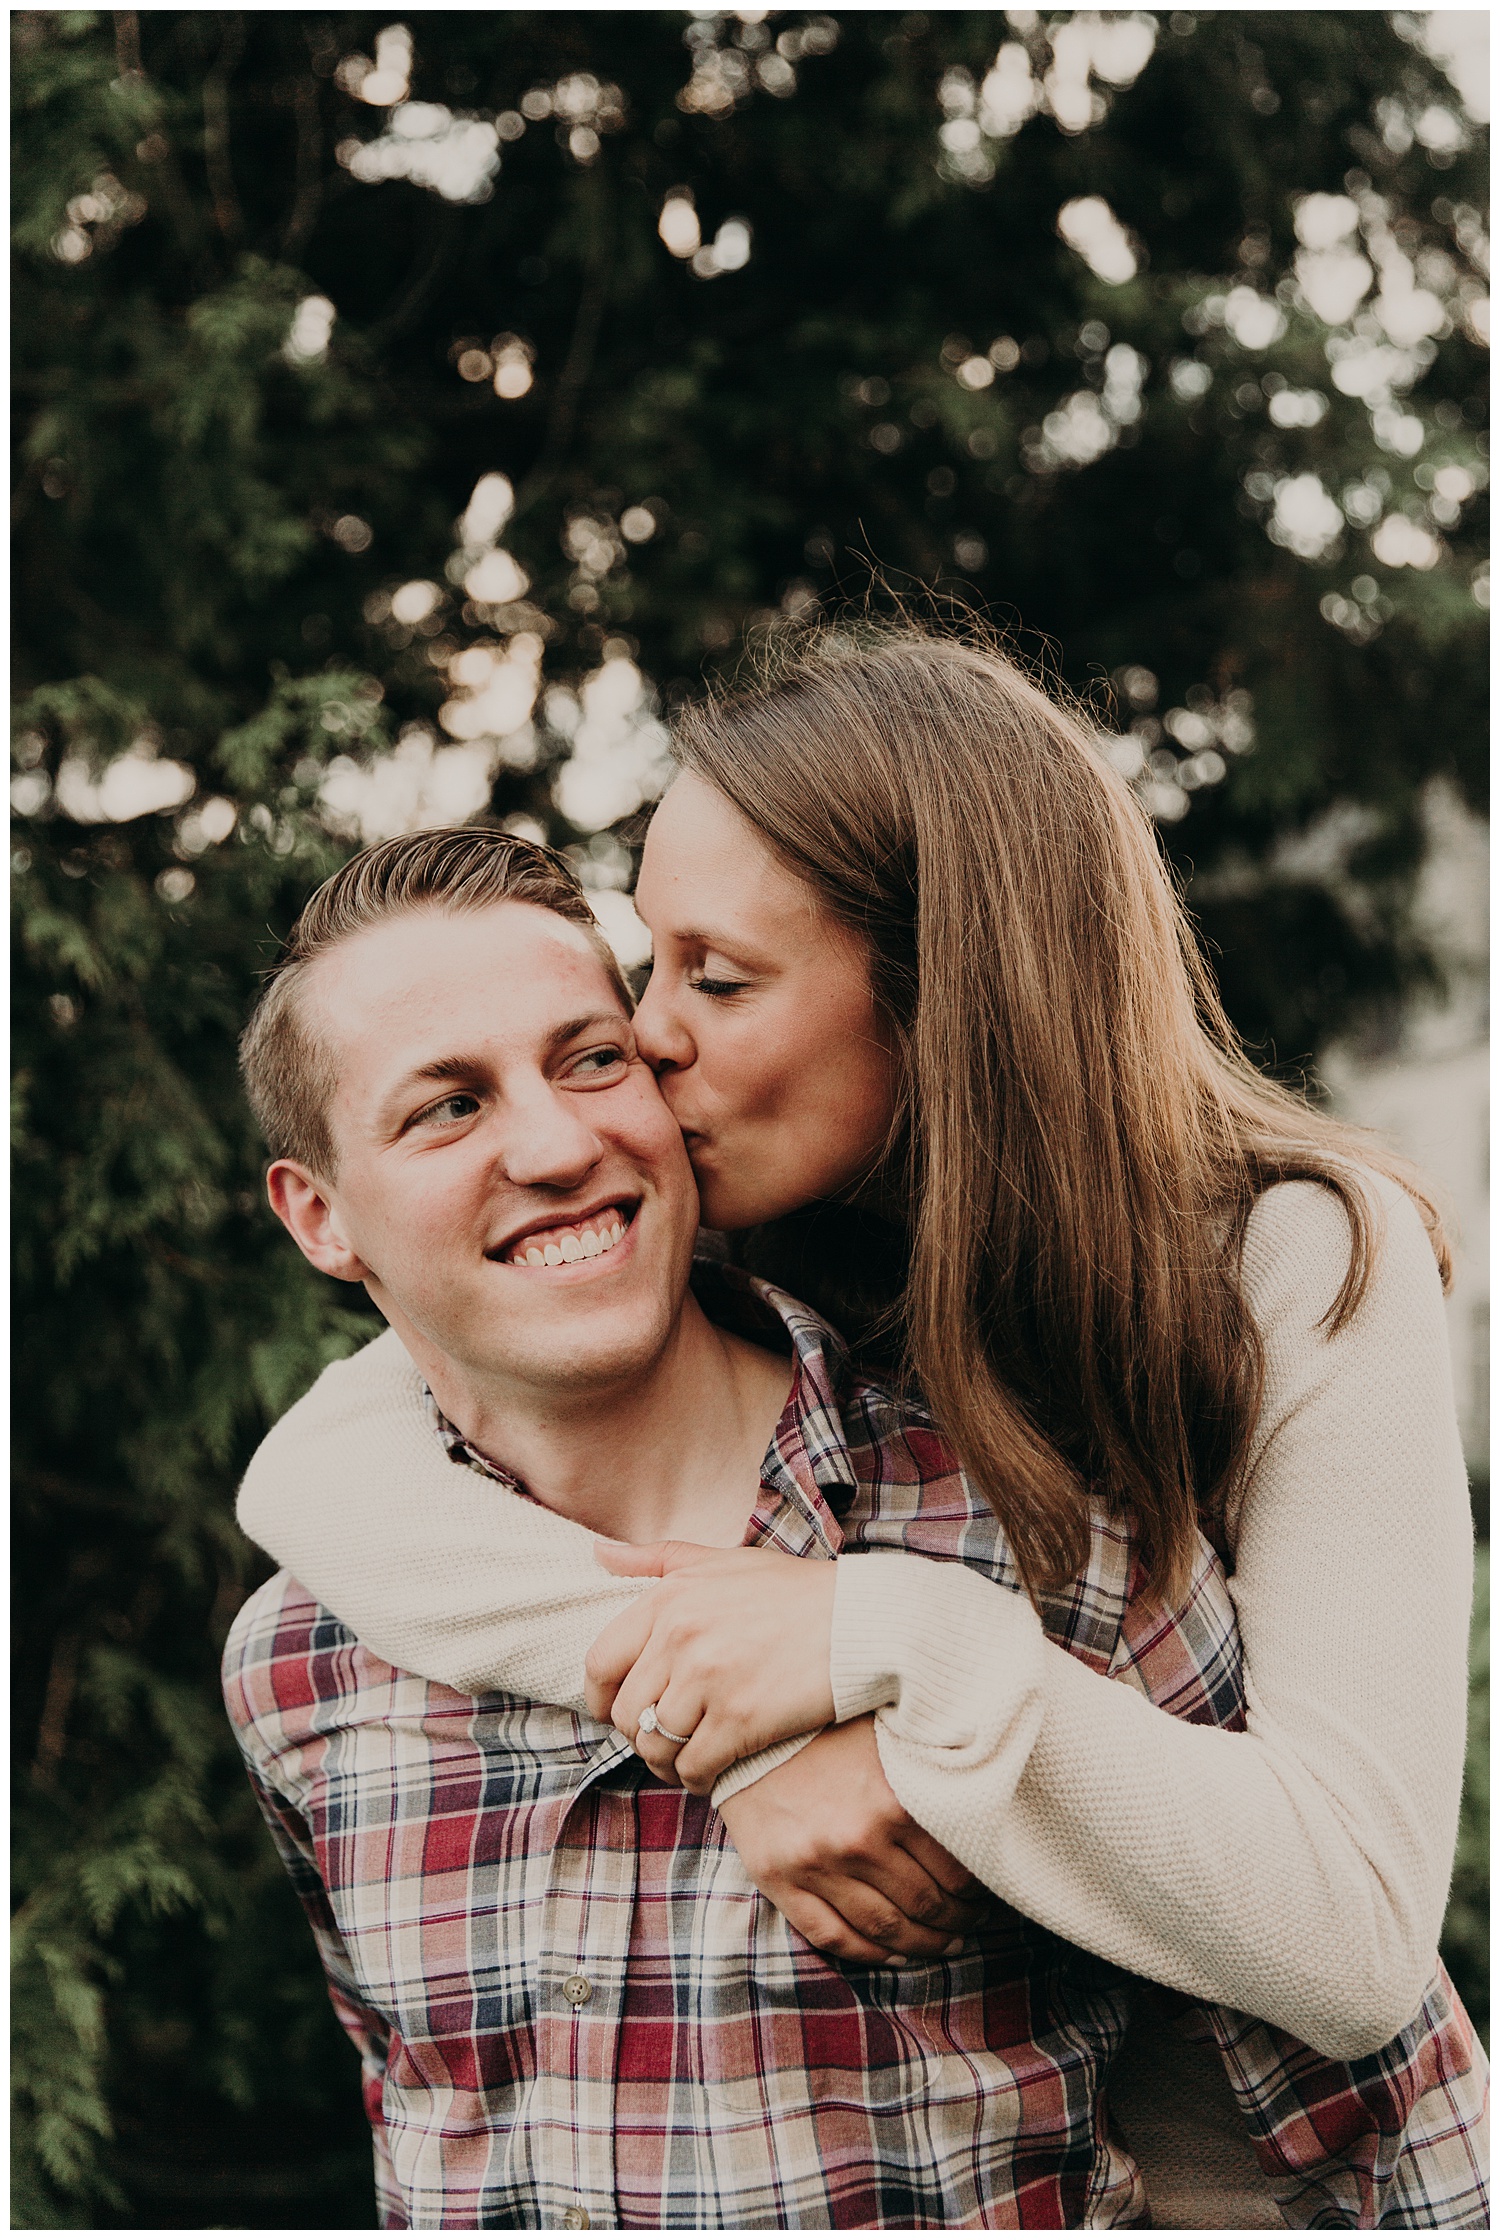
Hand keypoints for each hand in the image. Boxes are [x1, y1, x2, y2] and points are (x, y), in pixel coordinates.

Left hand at [585, 1540, 836, 1791]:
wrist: (863, 1623)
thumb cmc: (796, 1592)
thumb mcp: (724, 1560)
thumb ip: (659, 1558)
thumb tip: (599, 1553)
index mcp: (669, 1598)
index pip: (600, 1662)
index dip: (601, 1697)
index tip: (617, 1712)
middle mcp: (679, 1637)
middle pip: (625, 1712)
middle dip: (638, 1735)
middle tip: (662, 1740)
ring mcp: (707, 1680)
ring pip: (654, 1745)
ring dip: (665, 1762)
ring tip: (686, 1760)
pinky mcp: (738, 1719)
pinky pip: (691, 1767)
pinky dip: (694, 1778)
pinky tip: (712, 1772)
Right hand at [718, 1718, 985, 1964]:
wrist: (746, 1730)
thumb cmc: (826, 1729)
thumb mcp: (885, 1741)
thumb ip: (926, 1779)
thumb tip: (982, 1809)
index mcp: (892, 1803)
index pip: (956, 1872)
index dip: (979, 1893)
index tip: (987, 1894)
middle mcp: (857, 1839)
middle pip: (926, 1905)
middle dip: (957, 1922)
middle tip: (972, 1923)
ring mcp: (816, 1865)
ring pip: (886, 1929)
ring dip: (923, 1945)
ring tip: (944, 1943)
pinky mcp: (779, 1881)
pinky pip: (834, 1937)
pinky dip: (871, 1955)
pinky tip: (895, 1955)